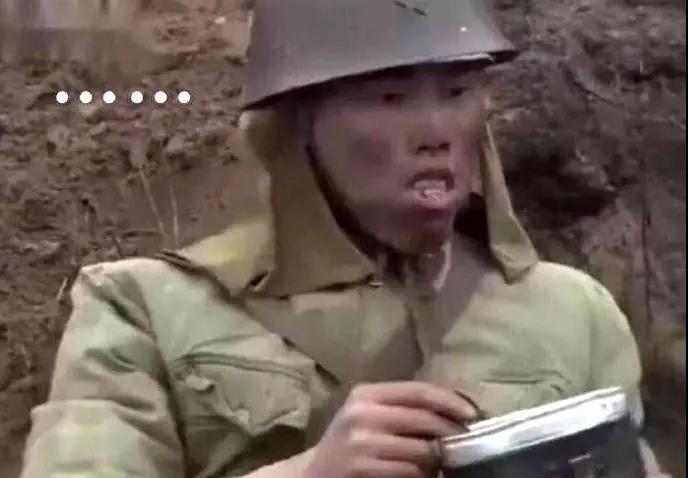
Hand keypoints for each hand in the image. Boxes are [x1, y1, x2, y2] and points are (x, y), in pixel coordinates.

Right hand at [303, 382, 476, 477]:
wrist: (313, 473)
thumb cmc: (349, 441)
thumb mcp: (368, 414)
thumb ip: (401, 408)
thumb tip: (453, 410)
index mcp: (366, 393)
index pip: (419, 391)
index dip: (450, 401)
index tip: (473, 415)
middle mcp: (362, 413)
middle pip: (425, 420)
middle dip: (452, 433)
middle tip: (467, 443)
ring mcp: (361, 441)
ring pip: (421, 450)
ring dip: (439, 459)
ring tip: (444, 462)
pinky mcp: (362, 467)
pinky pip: (410, 471)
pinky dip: (424, 475)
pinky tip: (426, 474)